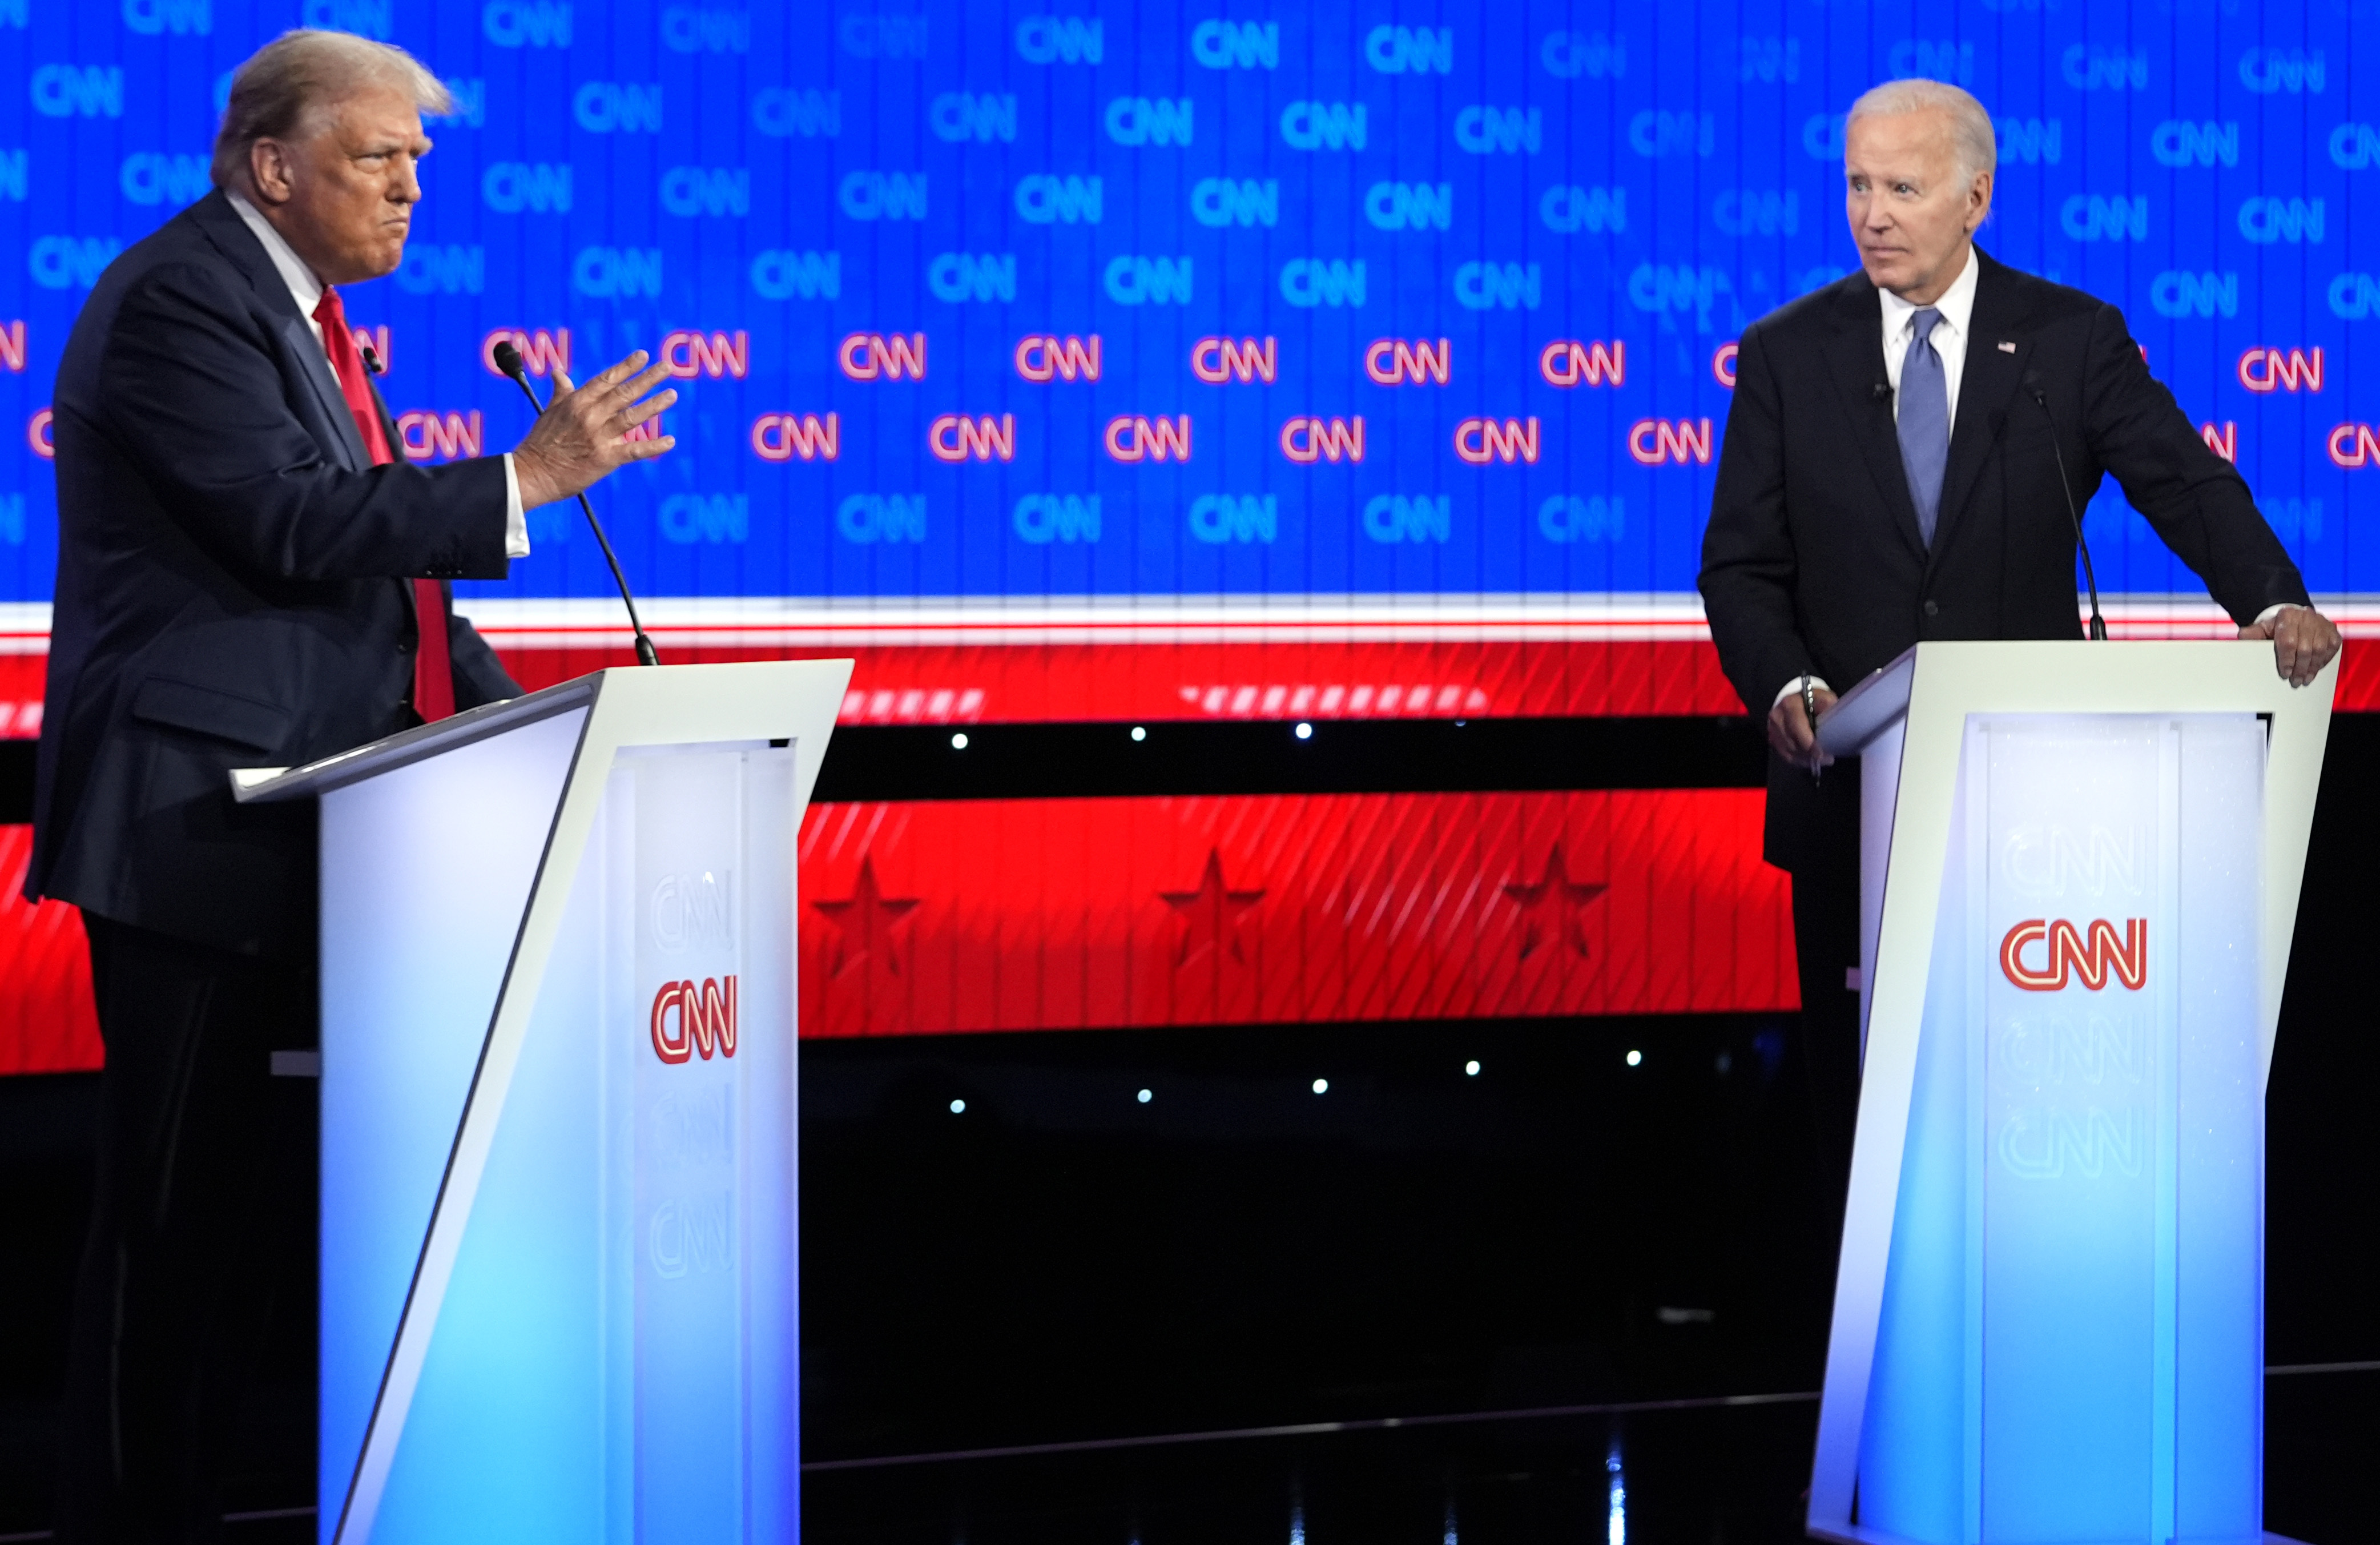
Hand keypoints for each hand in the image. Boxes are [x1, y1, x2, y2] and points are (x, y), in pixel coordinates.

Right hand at [510, 351, 677, 507]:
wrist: (533, 473)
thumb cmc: (540, 442)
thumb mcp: (550, 411)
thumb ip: (561, 392)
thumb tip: (558, 372)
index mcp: (577, 402)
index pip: (606, 379)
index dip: (626, 366)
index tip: (643, 355)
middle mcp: (590, 415)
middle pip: (624, 393)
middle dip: (647, 379)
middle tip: (667, 368)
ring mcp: (599, 436)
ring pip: (632, 416)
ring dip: (654, 405)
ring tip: (672, 394)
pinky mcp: (605, 458)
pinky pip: (634, 450)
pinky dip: (653, 446)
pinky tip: (671, 441)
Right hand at [1767, 684, 1836, 769]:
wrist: (1798, 702)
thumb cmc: (1814, 701)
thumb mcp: (1824, 698)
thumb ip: (1827, 706)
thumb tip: (1831, 718)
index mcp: (1789, 704)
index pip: (1797, 726)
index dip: (1808, 742)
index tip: (1821, 753)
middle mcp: (1777, 716)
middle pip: (1792, 741)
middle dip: (1810, 753)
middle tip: (1827, 758)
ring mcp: (1773, 729)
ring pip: (1789, 750)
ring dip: (1805, 758)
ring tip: (1821, 759)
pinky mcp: (1773, 739)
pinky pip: (1785, 755)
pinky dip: (1799, 760)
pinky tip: (1810, 759)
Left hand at [2237, 605, 2341, 688]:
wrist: (2294, 619)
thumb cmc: (2276, 628)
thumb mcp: (2261, 629)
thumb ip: (2251, 634)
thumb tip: (2242, 636)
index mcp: (2287, 615)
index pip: (2288, 642)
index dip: (2287, 660)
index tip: (2284, 674)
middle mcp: (2307, 617)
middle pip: (2305, 648)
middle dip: (2300, 668)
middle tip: (2295, 682)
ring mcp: (2322, 623)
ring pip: (2320, 650)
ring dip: (2312, 668)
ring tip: (2304, 680)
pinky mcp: (2333, 630)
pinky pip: (2332, 648)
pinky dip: (2324, 661)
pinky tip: (2315, 670)